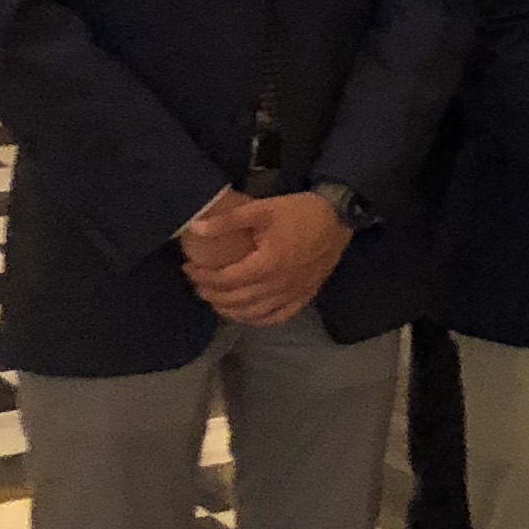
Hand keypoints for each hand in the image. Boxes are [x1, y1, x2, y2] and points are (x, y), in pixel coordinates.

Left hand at [185, 192, 350, 327]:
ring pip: (254, 313)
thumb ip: (228, 220)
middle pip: (236, 299)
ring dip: (229, 310)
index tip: (188, 268)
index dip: (202, 276)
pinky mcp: (305, 295)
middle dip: (211, 294)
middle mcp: (278, 285)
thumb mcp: (263, 209)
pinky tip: (247, 315)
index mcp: (266, 264)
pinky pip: (278, 316)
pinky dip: (258, 319)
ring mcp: (293, 293)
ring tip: (216, 300)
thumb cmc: (300, 212)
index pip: (225, 279)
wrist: (340, 217)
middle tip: (197, 284)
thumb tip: (195, 228)